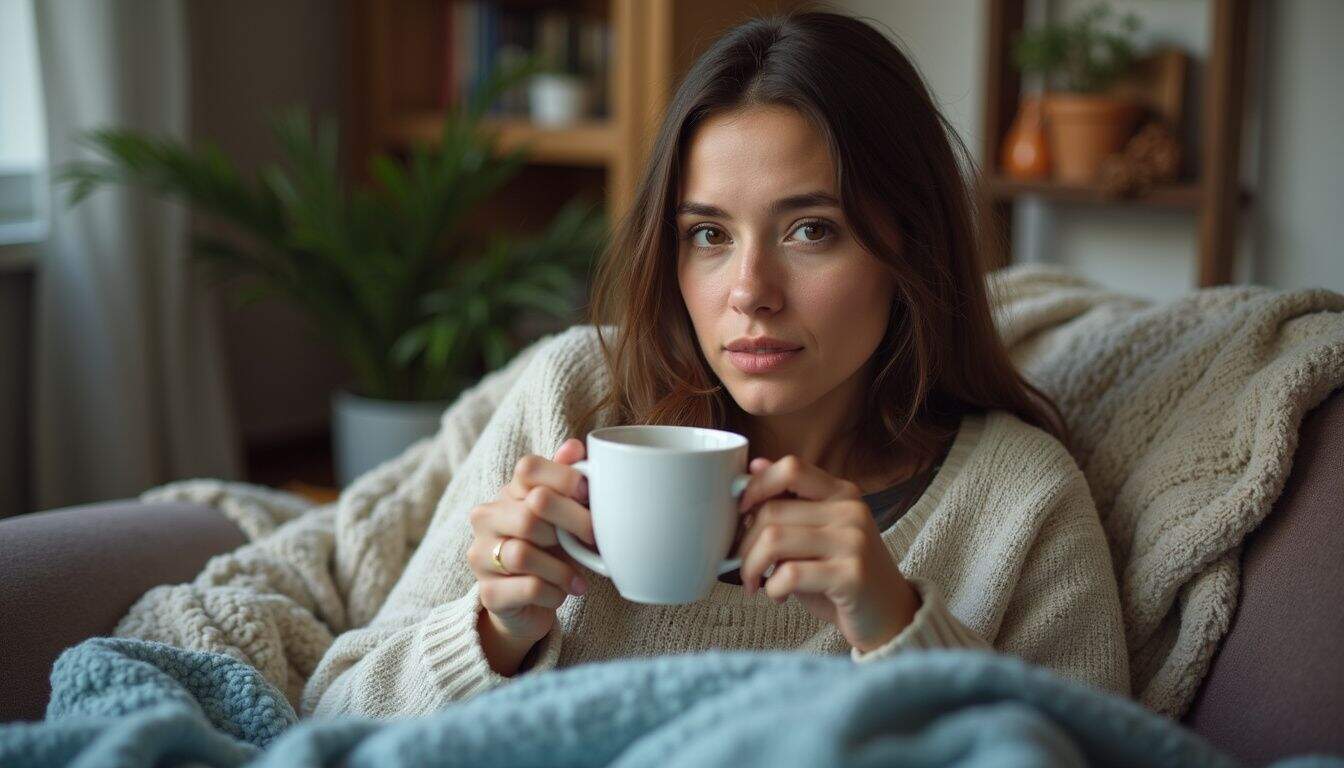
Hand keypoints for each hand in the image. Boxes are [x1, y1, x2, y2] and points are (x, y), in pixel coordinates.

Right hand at [467, 438, 593, 650]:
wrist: (527, 605)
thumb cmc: (549, 551)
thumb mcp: (561, 515)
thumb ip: (566, 480)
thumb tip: (576, 447)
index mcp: (507, 493)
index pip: (528, 468)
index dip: (564, 478)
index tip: (590, 496)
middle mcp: (486, 518)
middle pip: (531, 512)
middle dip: (572, 526)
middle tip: (594, 541)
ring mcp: (481, 555)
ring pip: (523, 553)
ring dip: (561, 567)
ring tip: (578, 576)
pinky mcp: (487, 593)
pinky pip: (527, 587)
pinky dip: (554, 592)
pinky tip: (563, 593)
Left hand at [735, 455, 920, 652]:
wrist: (890, 617)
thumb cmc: (843, 575)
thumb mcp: (817, 534)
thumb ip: (790, 504)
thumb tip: (754, 465)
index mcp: (842, 493)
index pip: (791, 468)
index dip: (756, 486)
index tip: (741, 512)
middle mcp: (850, 511)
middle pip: (772, 511)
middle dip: (745, 544)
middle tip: (745, 567)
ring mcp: (853, 542)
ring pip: (774, 539)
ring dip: (752, 566)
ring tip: (756, 582)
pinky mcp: (852, 575)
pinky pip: (790, 574)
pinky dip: (772, 588)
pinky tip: (779, 596)